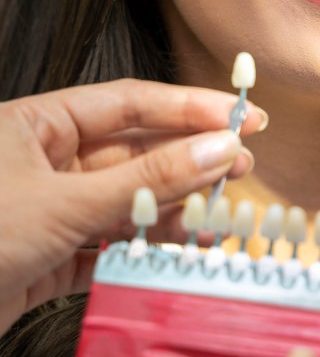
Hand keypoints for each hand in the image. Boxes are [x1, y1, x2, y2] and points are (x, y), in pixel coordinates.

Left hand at [0, 78, 265, 334]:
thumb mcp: (61, 204)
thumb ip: (145, 181)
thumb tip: (216, 150)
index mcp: (40, 125)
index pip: (130, 103)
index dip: (189, 106)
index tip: (238, 114)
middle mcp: (50, 160)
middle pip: (137, 149)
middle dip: (190, 156)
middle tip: (241, 161)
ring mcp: (55, 207)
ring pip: (131, 198)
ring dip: (177, 206)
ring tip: (221, 210)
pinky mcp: (56, 253)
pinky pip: (115, 240)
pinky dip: (150, 245)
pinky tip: (183, 246)